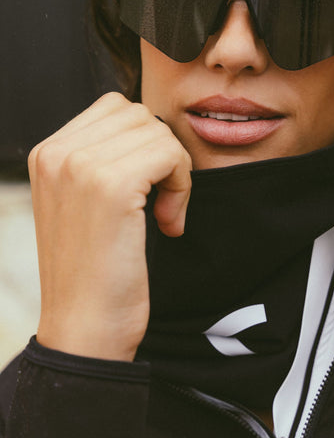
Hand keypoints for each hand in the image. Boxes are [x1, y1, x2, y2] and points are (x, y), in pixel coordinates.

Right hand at [28, 92, 191, 361]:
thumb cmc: (92, 271)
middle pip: (140, 116)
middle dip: (161, 154)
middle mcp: (57, 152)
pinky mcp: (111, 184)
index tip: (144, 189)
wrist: (83, 329)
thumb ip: (102, 159)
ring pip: (158, 132)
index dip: (143, 143)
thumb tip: (150, 127)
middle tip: (160, 204)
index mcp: (47, 153)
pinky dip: (182, 184)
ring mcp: (81, 166)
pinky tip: (169, 223)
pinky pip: (170, 153)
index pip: (115, 108)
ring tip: (162, 215)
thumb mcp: (81, 202)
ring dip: (173, 171)